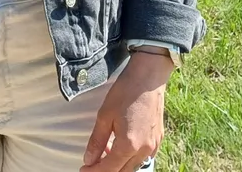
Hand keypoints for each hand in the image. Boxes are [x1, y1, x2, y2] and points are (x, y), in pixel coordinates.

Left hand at [80, 51, 172, 171]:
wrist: (148, 78)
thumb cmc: (124, 93)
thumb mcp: (104, 116)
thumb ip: (97, 141)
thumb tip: (88, 160)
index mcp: (129, 145)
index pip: (109, 169)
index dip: (94, 171)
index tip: (83, 169)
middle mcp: (144, 150)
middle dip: (106, 170)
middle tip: (91, 164)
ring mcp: (153, 146)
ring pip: (133, 166)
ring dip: (118, 164)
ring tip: (104, 153)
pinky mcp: (159, 140)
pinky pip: (143, 158)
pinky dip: (130, 158)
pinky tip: (120, 146)